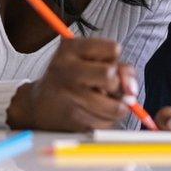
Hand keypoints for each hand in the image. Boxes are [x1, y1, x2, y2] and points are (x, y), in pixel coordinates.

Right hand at [7, 38, 130, 130]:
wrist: (39, 104)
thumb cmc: (69, 78)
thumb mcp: (86, 60)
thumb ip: (116, 65)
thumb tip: (132, 89)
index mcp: (70, 48)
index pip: (114, 49)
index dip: (114, 59)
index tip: (102, 64)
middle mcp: (68, 70)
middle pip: (112, 76)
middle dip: (116, 85)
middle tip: (106, 87)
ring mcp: (70, 96)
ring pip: (116, 106)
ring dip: (116, 106)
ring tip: (103, 101)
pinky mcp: (75, 119)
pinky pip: (108, 123)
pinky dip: (107, 119)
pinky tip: (93, 113)